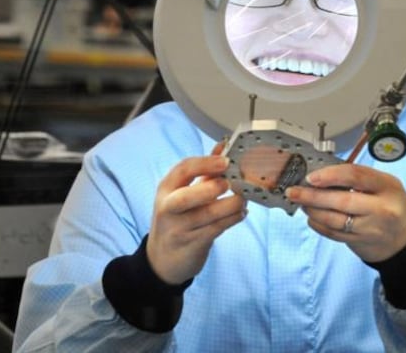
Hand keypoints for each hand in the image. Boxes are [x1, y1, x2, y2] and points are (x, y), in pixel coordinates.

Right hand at [146, 143, 246, 284]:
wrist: (162, 260)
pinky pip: (217, 229)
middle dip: (211, 188)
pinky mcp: (193, 244)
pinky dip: (233, 218)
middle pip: (187, 197)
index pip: (182, 170)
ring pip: (209, 215)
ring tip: (243, 199)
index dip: (206, 163)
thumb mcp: (182, 193)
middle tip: (230, 183)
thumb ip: (204, 171)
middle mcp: (169, 208)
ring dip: (232, 205)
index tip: (226, 160)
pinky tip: (241, 212)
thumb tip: (223, 146)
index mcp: (166, 189)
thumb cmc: (177, 219)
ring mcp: (179, 228)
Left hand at [286, 164, 405, 262]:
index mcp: (387, 186)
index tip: (311, 177)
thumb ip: (359, 178)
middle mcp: (381, 208)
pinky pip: (334, 234)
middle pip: (342, 201)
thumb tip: (323, 173)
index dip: (330, 175)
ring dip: (313, 210)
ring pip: (334, 220)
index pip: (356, 176)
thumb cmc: (391, 203)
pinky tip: (311, 217)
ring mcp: (371, 228)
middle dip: (313, 196)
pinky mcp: (361, 242)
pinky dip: (319, 225)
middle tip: (294, 191)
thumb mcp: (385, 184)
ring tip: (301, 202)